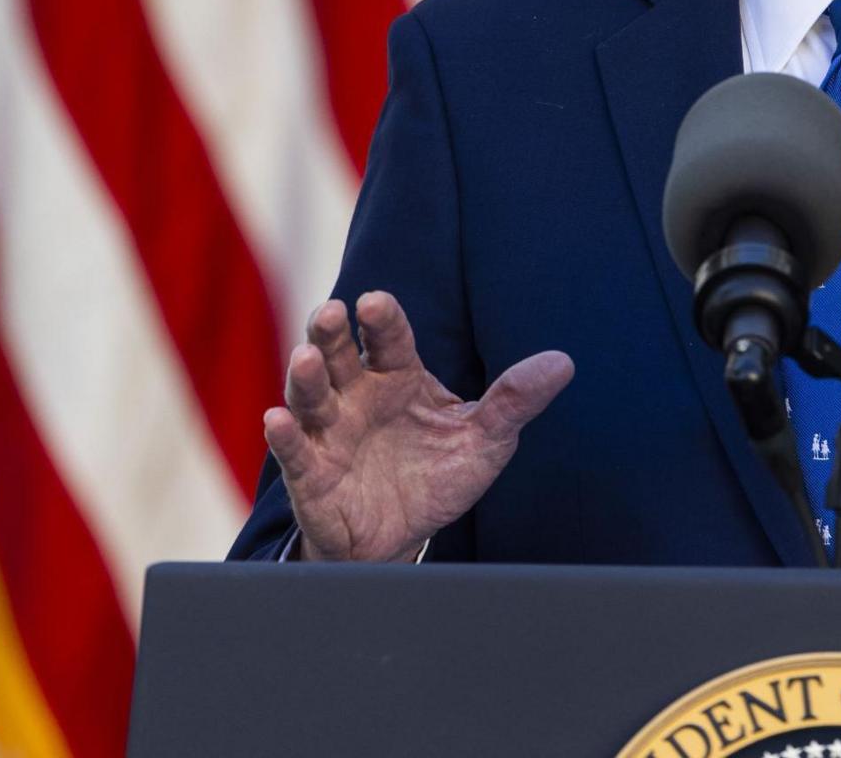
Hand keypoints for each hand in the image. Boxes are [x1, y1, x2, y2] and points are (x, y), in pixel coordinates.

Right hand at [263, 291, 573, 561]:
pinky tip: (277, 420)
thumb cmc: (437, 476)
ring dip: (304, 377)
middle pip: (338, 354)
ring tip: (306, 359)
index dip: (381, 319)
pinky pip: (294, 450)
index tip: (375, 301)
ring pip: (310, 395)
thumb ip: (515, 401)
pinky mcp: (310, 473)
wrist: (402, 538)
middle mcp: (357, 395)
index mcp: (397, 376)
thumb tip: (563, 363)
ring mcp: (329, 432)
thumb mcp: (484, 441)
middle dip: (328, 332)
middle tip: (330, 312)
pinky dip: (283, 436)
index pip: (389, 338)